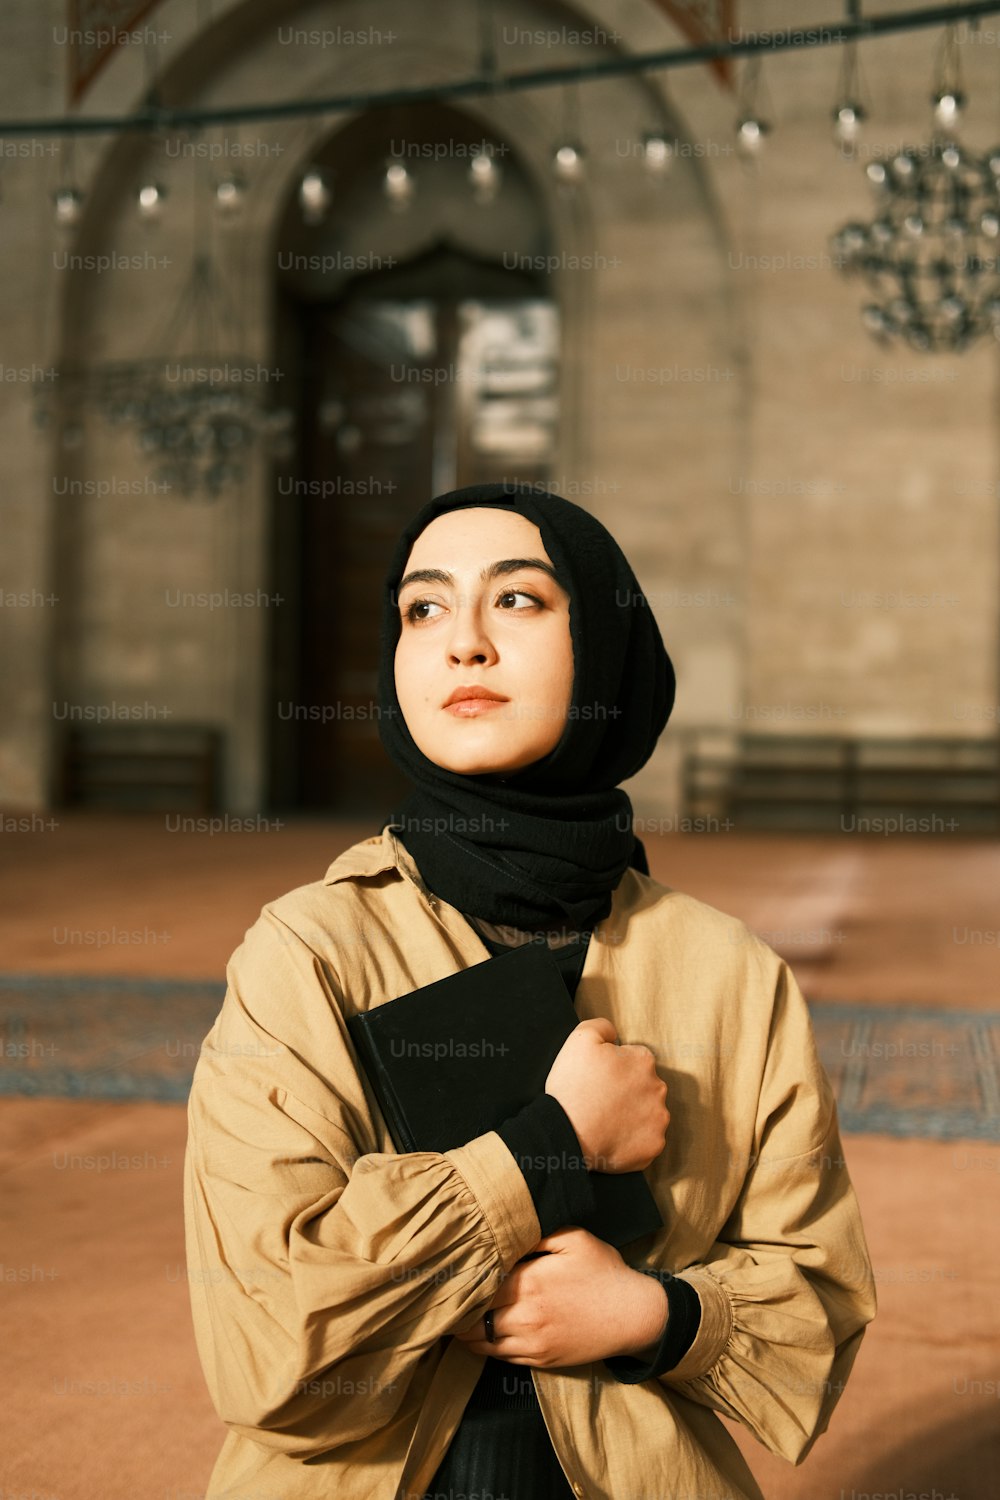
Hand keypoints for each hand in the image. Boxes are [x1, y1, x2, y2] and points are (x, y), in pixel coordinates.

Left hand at [452, 1227, 668, 1368]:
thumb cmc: (604, 1272)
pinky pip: (501, 1357)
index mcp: (529, 1283)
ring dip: (466, 1330)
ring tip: (455, 1316)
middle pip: (473, 1317)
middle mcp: (525, 1316)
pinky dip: (485, 1346)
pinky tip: (479, 1333)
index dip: (462, 1280)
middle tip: (445, 1295)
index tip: (450, 1272)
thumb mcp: (574, 1239)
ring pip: (482, 1342)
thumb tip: (505, 1231)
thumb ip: (535, 1235)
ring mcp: (532, 1342)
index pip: (478, 1285)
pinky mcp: (541, 1360)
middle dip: (459, 1306)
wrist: (634, 1315)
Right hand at [544, 1018, 669, 1173]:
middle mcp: (658, 1088)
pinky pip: (647, 1139)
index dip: (613, 1067)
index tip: (598, 1079)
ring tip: (605, 1119)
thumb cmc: (573, 1086)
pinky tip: (613, 1136)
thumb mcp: (580, 1039)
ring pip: (647, 1112)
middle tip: (600, 1099)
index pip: (633, 1059)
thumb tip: (614, 1033)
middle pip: (643, 1085)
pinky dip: (633, 1139)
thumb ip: (602, 1026)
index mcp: (643, 1061)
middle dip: (626, 1090)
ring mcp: (658, 1119)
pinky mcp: (654, 1145)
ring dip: (632, 1114)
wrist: (566, 1133)